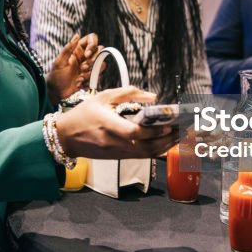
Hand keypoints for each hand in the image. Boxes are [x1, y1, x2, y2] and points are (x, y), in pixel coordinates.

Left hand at [46, 33, 99, 102]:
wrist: (56, 92)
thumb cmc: (55, 76)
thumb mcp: (59, 62)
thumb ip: (68, 49)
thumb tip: (77, 35)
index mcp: (77, 49)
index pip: (91, 39)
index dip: (93, 46)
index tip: (87, 55)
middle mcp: (84, 57)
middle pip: (99, 52)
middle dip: (93, 62)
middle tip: (82, 68)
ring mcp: (88, 67)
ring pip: (100, 65)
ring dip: (90, 73)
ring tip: (78, 79)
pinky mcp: (90, 77)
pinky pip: (97, 77)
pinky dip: (89, 82)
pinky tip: (79, 84)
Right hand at [56, 86, 176, 158]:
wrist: (66, 137)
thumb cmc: (83, 114)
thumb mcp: (103, 96)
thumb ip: (128, 93)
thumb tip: (152, 96)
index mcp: (108, 125)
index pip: (134, 132)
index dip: (153, 131)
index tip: (168, 124)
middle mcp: (114, 142)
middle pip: (147, 146)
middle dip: (168, 138)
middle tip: (185, 128)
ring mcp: (118, 153)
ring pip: (148, 154)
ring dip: (166, 146)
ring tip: (181, 135)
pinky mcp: (119, 158)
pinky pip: (143, 156)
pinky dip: (158, 151)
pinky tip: (168, 143)